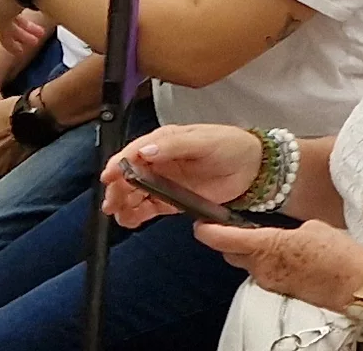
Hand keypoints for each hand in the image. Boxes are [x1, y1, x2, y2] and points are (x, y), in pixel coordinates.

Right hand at [100, 124, 269, 227]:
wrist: (253, 168)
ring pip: (134, 193)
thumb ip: (175, 145)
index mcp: (164, 141)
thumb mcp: (203, 141)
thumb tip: (146, 149)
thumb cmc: (230, 146)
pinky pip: (147, 208)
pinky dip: (135, 215)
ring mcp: (164, 182)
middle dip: (117, 188)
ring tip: (120, 214)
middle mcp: (159, 161)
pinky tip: (129, 221)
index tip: (109, 176)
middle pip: (129, 175)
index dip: (119, 164)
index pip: (134, 152)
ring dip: (123, 203)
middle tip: (112, 203)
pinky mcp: (171, 200)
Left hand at [195, 218, 362, 309]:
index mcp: (267, 246)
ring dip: (250, 253)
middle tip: (233, 226)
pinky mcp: (281, 291)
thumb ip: (288, 230)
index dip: (208, 231)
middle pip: (232, 254)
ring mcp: (271, 282)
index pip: (225, 240)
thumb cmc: (338, 254)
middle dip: (229, 241)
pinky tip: (286, 256)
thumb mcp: (312, 227)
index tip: (201, 224)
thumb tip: (284, 233)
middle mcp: (262, 268)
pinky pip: (264, 274)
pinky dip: (267, 263)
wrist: (356, 284)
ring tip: (267, 238)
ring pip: (248, 265)